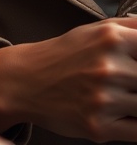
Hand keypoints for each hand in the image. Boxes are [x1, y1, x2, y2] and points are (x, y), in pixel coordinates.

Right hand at [0, 18, 136, 140]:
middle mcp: (110, 67)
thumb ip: (131, 26)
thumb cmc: (64, 54)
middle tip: (131, 82)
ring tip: (126, 96)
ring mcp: (105, 98)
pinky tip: (127, 115)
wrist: (26, 79)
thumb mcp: (96, 29)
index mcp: (112, 38)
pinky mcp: (99, 126)